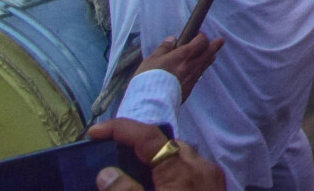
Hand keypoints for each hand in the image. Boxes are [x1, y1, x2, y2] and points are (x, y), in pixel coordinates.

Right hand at [84, 117, 223, 190]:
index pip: (149, 136)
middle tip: (112, 158)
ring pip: (181, 157)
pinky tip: (157, 185)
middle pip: (167, 144)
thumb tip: (106, 172)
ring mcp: (212, 178)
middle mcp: (201, 169)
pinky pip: (191, 171)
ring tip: (132, 174)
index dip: (121, 129)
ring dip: (156, 161)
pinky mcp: (216, 187)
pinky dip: (171, 172)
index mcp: (182, 173)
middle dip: (139, 146)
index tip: (96, 131)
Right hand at [133, 31, 223, 103]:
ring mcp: (193, 78)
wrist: (151, 102)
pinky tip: (197, 70)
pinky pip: (199, 76)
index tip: (197, 35)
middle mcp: (192, 65)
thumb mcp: (152, 59)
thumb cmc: (149, 78)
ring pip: (206, 64)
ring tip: (212, 54)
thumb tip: (173, 39)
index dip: (201, 36)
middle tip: (219, 41)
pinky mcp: (190, 89)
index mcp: (184, 55)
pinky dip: (200, 70)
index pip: (201, 41)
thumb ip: (164, 48)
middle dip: (215, 45)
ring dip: (209, 57)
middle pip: (209, 52)